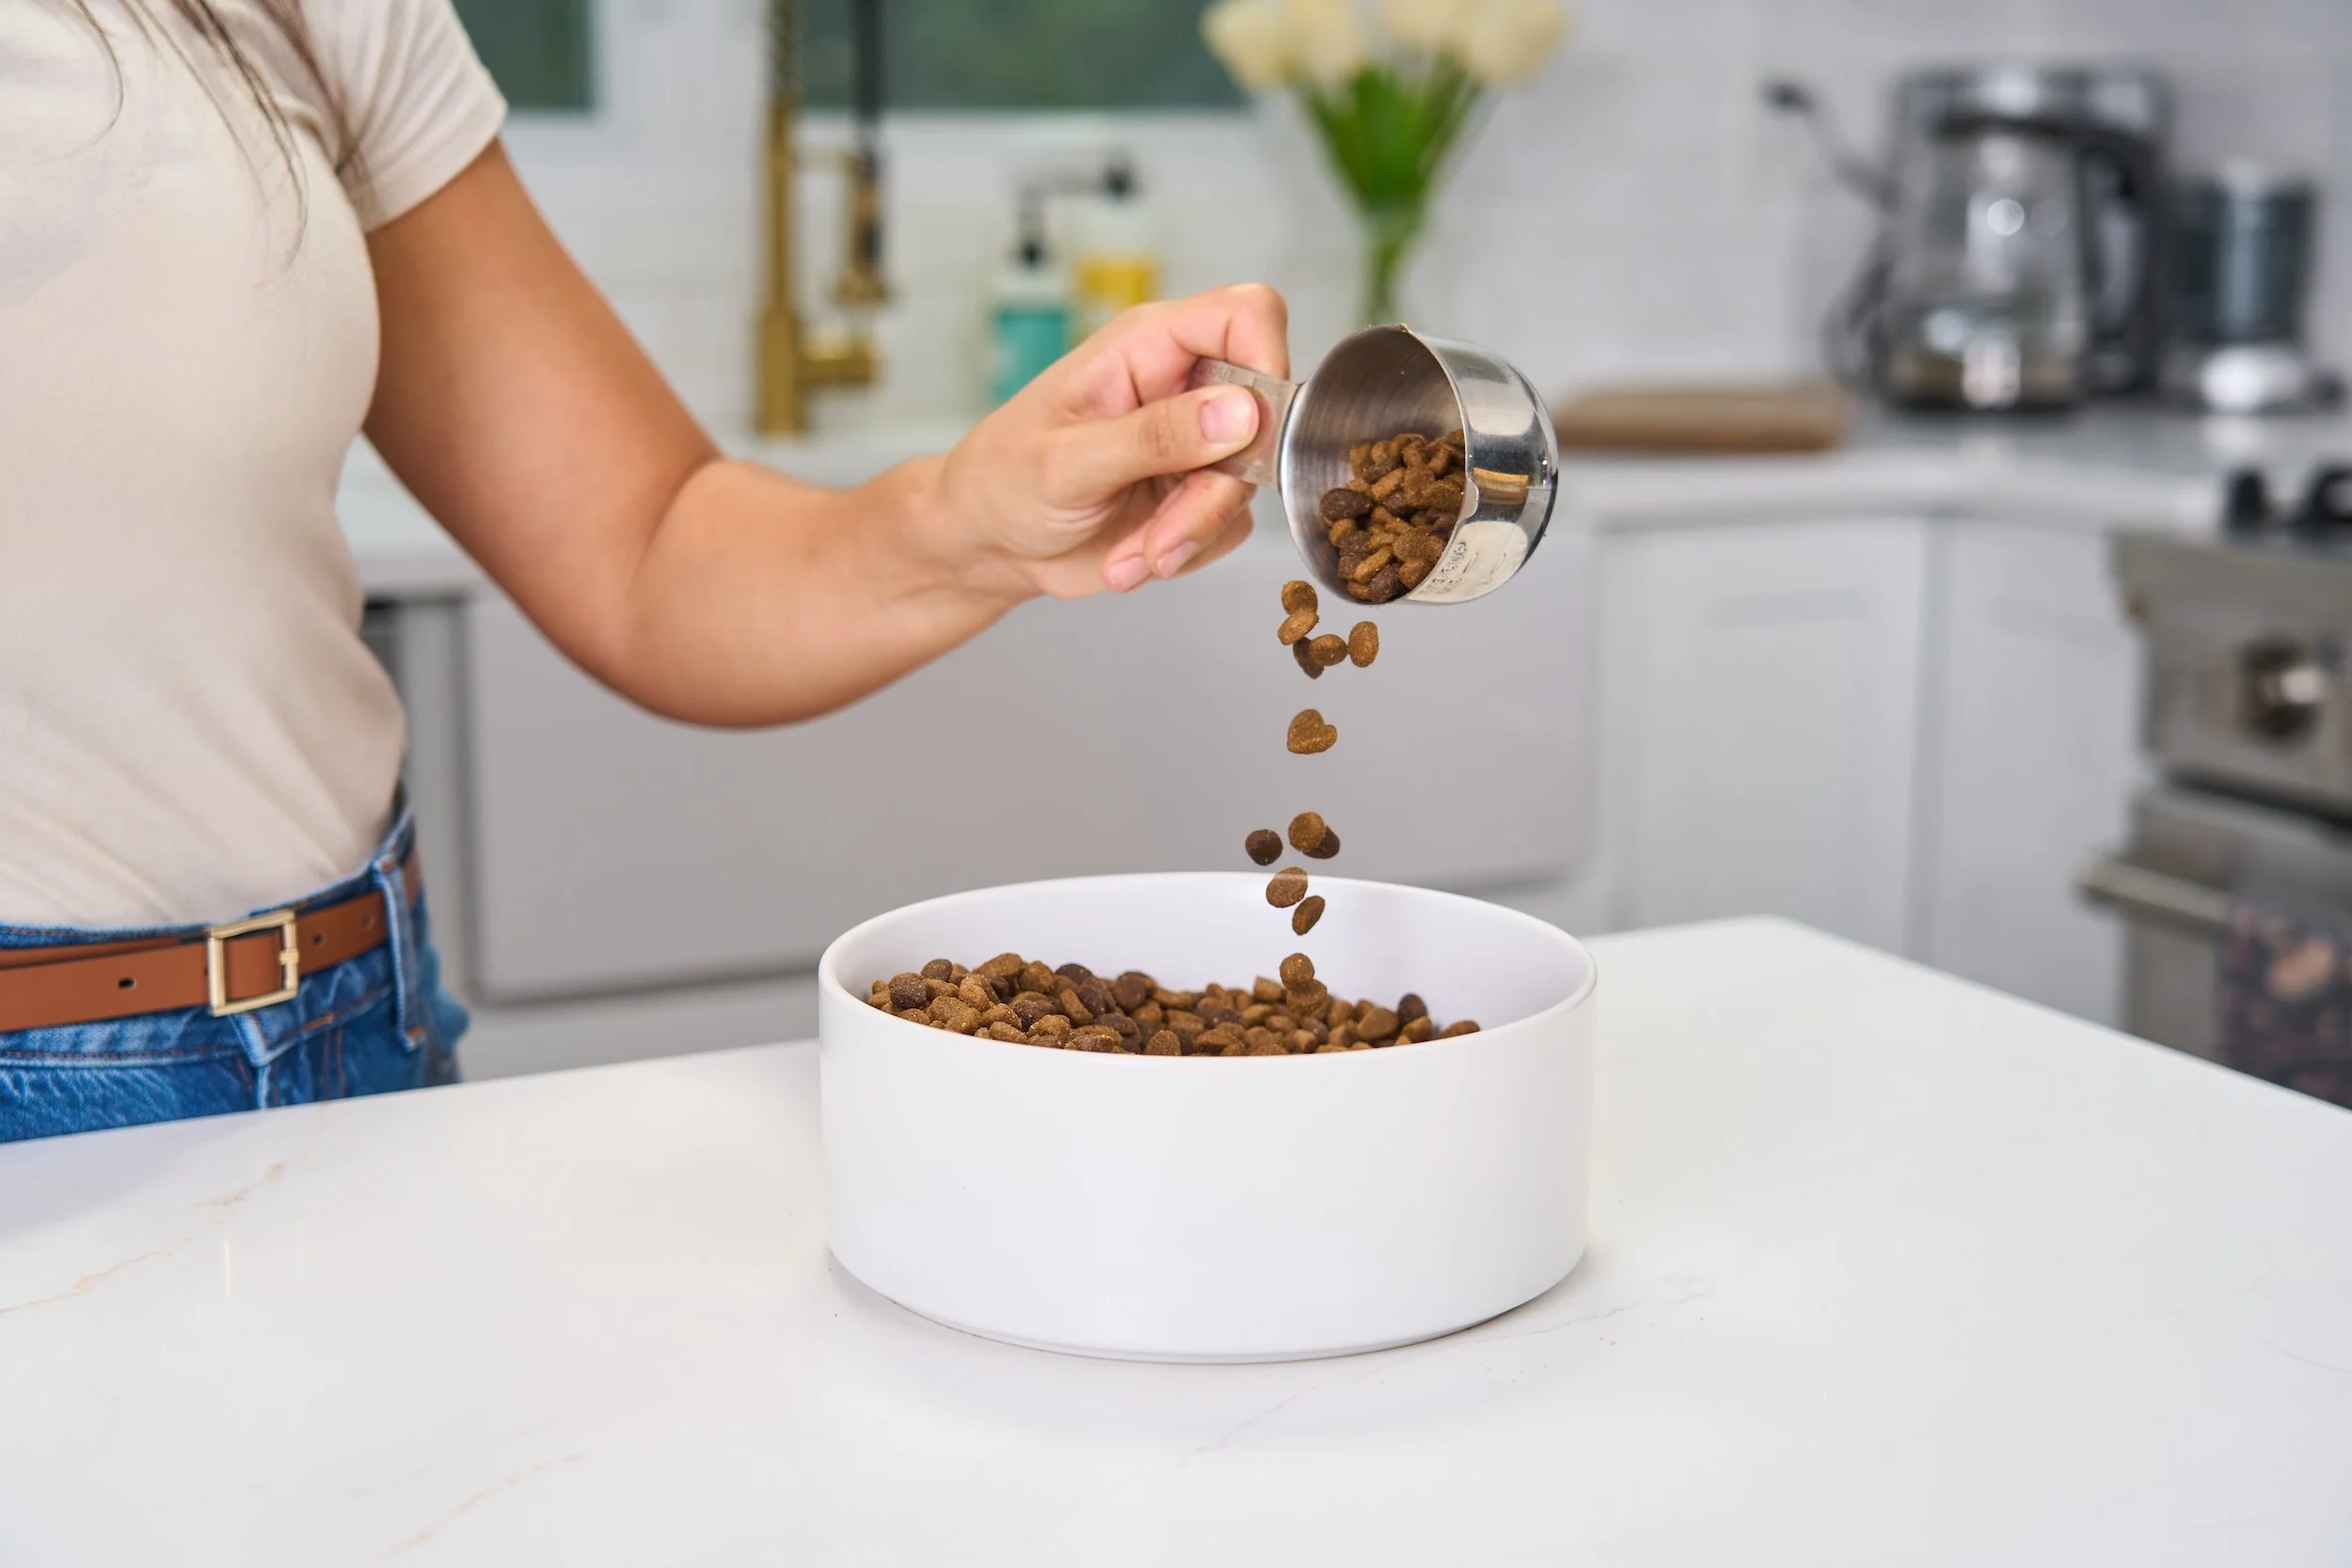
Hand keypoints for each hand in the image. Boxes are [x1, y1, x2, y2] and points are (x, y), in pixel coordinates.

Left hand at [921, 283, 1290, 601]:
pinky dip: (1186, 552)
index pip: (1246, 315)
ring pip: (1247, 484)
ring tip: (1132, 556)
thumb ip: (1155, 435)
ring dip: (1191, 533)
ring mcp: (1195, 442)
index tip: (1250, 431)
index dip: (1268, 358)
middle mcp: (1182, 385)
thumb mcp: (1068, 461)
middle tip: (1159, 537)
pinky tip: (1133, 556)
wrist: (987, 543)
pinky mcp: (1197, 494)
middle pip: (1261, 418)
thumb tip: (1243, 412)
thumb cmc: (1002, 481)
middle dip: (1214, 493)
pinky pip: (1229, 526)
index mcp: (1148, 346)